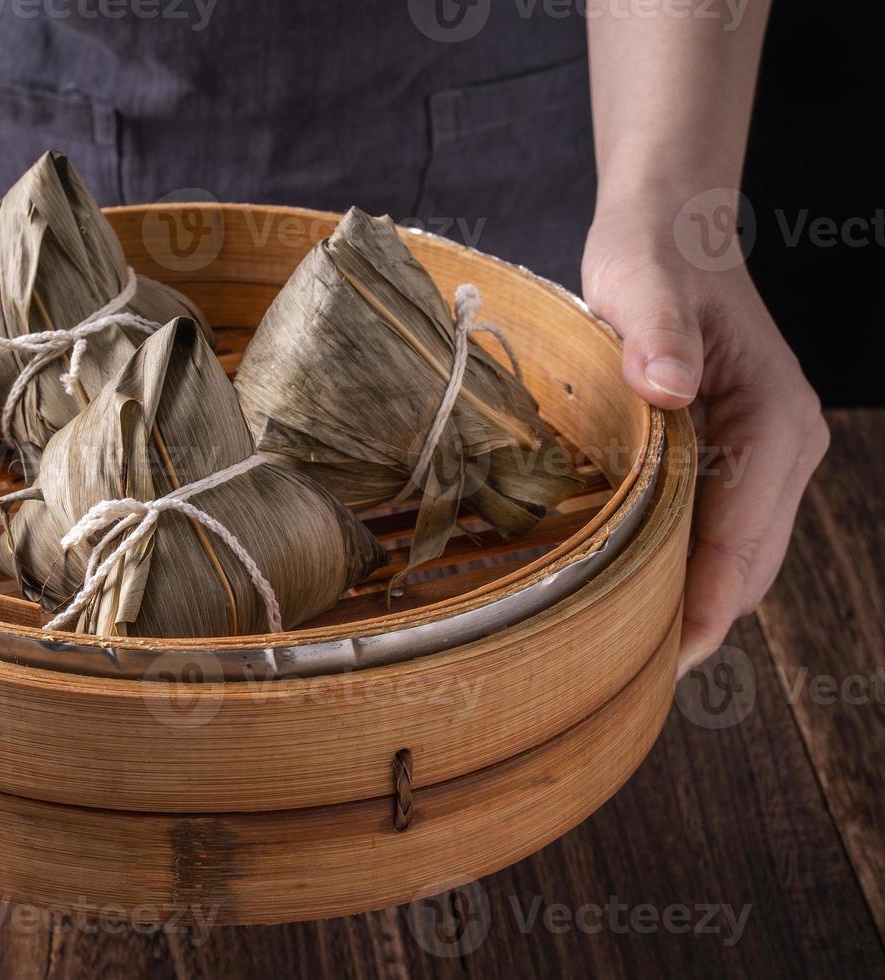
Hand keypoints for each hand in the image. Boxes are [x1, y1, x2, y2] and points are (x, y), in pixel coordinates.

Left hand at [582, 188, 828, 674]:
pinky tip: (635, 593)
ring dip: (692, 602)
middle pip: (749, 565)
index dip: (704, 607)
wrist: (670, 231)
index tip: (663, 662)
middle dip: (697, 621)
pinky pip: (721, 532)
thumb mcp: (639, 282)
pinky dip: (687, 568)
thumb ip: (654, 331)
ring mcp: (769, 456)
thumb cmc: (653, 255)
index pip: (744, 542)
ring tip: (626, 655)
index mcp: (776, 420)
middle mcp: (788, 447)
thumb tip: (669, 389)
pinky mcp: (740, 456)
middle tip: (626, 678)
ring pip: (739, 557)